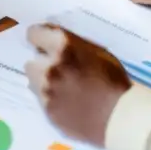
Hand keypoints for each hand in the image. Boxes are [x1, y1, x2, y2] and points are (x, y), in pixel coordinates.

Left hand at [24, 24, 130, 147]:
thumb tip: (54, 42)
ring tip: (63, 89)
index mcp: (63, 47)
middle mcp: (49, 67)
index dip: (40, 38)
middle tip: (58, 71)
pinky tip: (68, 104)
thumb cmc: (113, 79)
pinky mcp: (47, 111)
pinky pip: (41, 100)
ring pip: (33, 82)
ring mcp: (46, 91)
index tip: (44, 44)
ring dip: (43, 82)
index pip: (33, 34)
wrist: (119, 116)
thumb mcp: (97, 51)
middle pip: (30, 61)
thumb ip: (72, 45)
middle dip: (42, 64)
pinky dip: (51, 100)